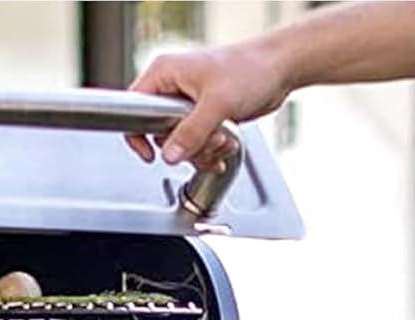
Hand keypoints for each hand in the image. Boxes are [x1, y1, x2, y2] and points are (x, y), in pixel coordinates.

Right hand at [126, 40, 291, 169]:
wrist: (279, 69)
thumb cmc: (251, 69)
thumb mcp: (217, 103)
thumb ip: (190, 132)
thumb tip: (169, 155)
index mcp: (165, 74)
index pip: (135, 110)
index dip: (139, 136)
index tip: (151, 154)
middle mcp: (172, 89)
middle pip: (161, 135)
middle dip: (188, 145)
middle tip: (210, 137)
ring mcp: (187, 105)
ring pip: (180, 144)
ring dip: (203, 150)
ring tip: (224, 138)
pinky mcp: (202, 117)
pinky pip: (196, 145)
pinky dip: (211, 152)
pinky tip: (227, 144)